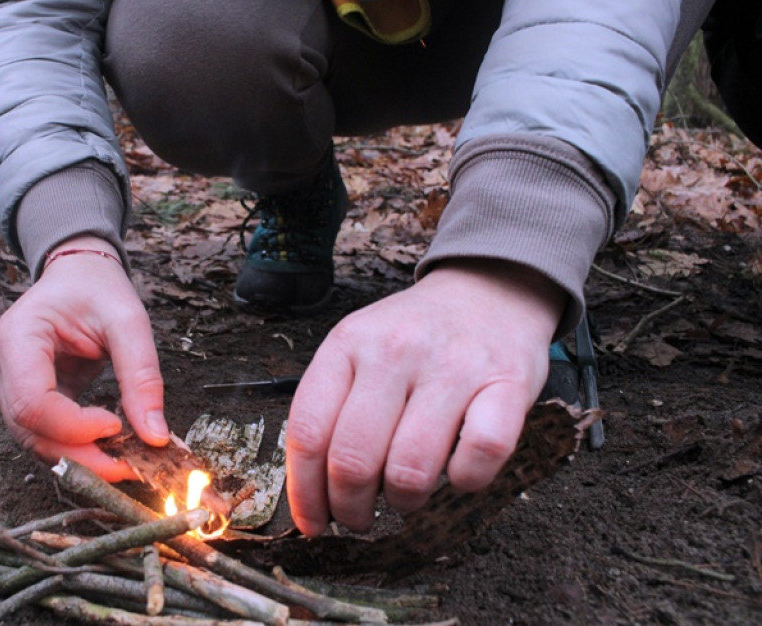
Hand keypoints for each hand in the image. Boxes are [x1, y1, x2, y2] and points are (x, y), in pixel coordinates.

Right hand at [0, 236, 168, 480]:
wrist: (77, 275)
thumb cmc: (97, 289)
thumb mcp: (129, 321)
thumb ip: (142, 376)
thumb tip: (154, 436)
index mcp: (17, 336)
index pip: (31, 402)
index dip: (74, 427)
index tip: (119, 426)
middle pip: (29, 430)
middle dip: (81, 455)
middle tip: (130, 465)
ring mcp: (3, 384)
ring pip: (34, 440)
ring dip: (80, 458)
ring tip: (124, 461)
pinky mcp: (18, 398)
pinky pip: (43, 434)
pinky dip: (76, 447)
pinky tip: (109, 450)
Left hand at [285, 259, 566, 534]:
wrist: (488, 289)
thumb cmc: (413, 336)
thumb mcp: (358, 349)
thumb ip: (330, 407)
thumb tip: (310, 493)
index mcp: (348, 343)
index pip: (308, 431)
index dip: (305, 492)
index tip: (312, 523)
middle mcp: (395, 351)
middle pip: (353, 460)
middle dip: (350, 508)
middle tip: (359, 518)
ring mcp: (453, 366)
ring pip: (410, 469)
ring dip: (404, 501)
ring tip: (405, 494)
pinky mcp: (508, 384)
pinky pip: (478, 459)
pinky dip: (464, 481)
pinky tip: (456, 471)